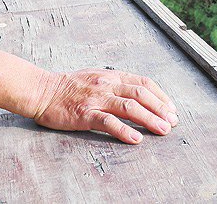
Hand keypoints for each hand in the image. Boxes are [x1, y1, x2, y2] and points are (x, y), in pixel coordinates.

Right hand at [30, 68, 179, 143]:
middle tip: (173, 123)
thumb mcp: (96, 77)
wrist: (43, 91)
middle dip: (161, 109)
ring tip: (163, 130)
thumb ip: (115, 84)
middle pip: (141, 94)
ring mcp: (96, 98)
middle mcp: (107, 84)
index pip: (143, 82)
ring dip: (150, 119)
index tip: (172, 109)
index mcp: (111, 76)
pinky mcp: (85, 113)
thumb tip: (138, 95)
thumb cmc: (69, 87)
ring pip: (129, 107)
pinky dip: (124, 131)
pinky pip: (108, 122)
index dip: (161, 96)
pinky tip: (136, 139)